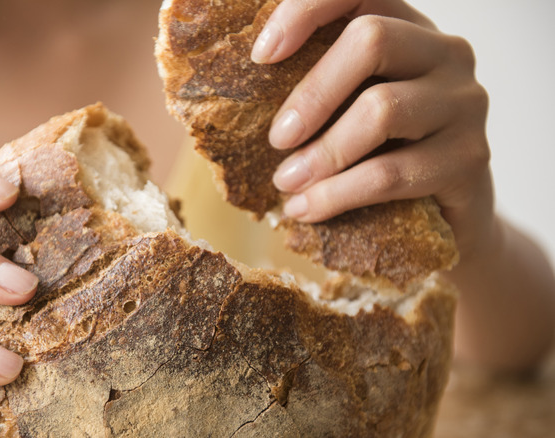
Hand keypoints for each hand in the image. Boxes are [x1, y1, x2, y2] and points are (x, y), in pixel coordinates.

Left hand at [255, 0, 491, 259]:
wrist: (444, 219)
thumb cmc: (380, 156)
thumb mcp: (348, 113)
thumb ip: (316, 91)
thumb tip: (236, 95)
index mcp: (406, 28)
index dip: (306, 10)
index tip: (262, 55)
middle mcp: (445, 52)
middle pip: (372, 39)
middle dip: (312, 93)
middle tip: (277, 139)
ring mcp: (465, 102)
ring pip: (382, 110)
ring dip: (321, 153)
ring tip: (286, 184)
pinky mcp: (470, 157)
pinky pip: (391, 173)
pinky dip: (338, 194)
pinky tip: (307, 208)